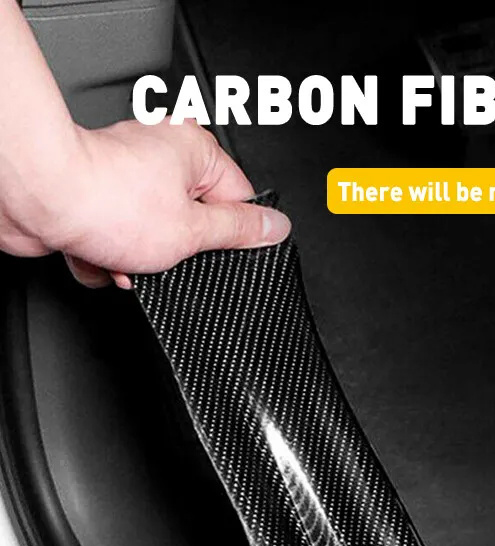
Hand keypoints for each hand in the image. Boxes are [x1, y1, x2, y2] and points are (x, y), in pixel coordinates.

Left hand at [0, 118, 290, 288]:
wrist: (35, 195)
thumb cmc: (104, 199)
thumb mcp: (193, 229)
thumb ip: (239, 232)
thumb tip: (276, 227)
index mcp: (195, 151)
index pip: (239, 200)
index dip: (234, 234)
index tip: (227, 253)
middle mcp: (160, 156)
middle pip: (194, 223)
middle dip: (178, 253)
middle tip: (168, 254)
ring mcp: (125, 177)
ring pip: (153, 238)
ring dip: (140, 261)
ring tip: (125, 255)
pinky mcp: (94, 198)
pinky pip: (118, 240)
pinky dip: (108, 256)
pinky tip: (100, 253)